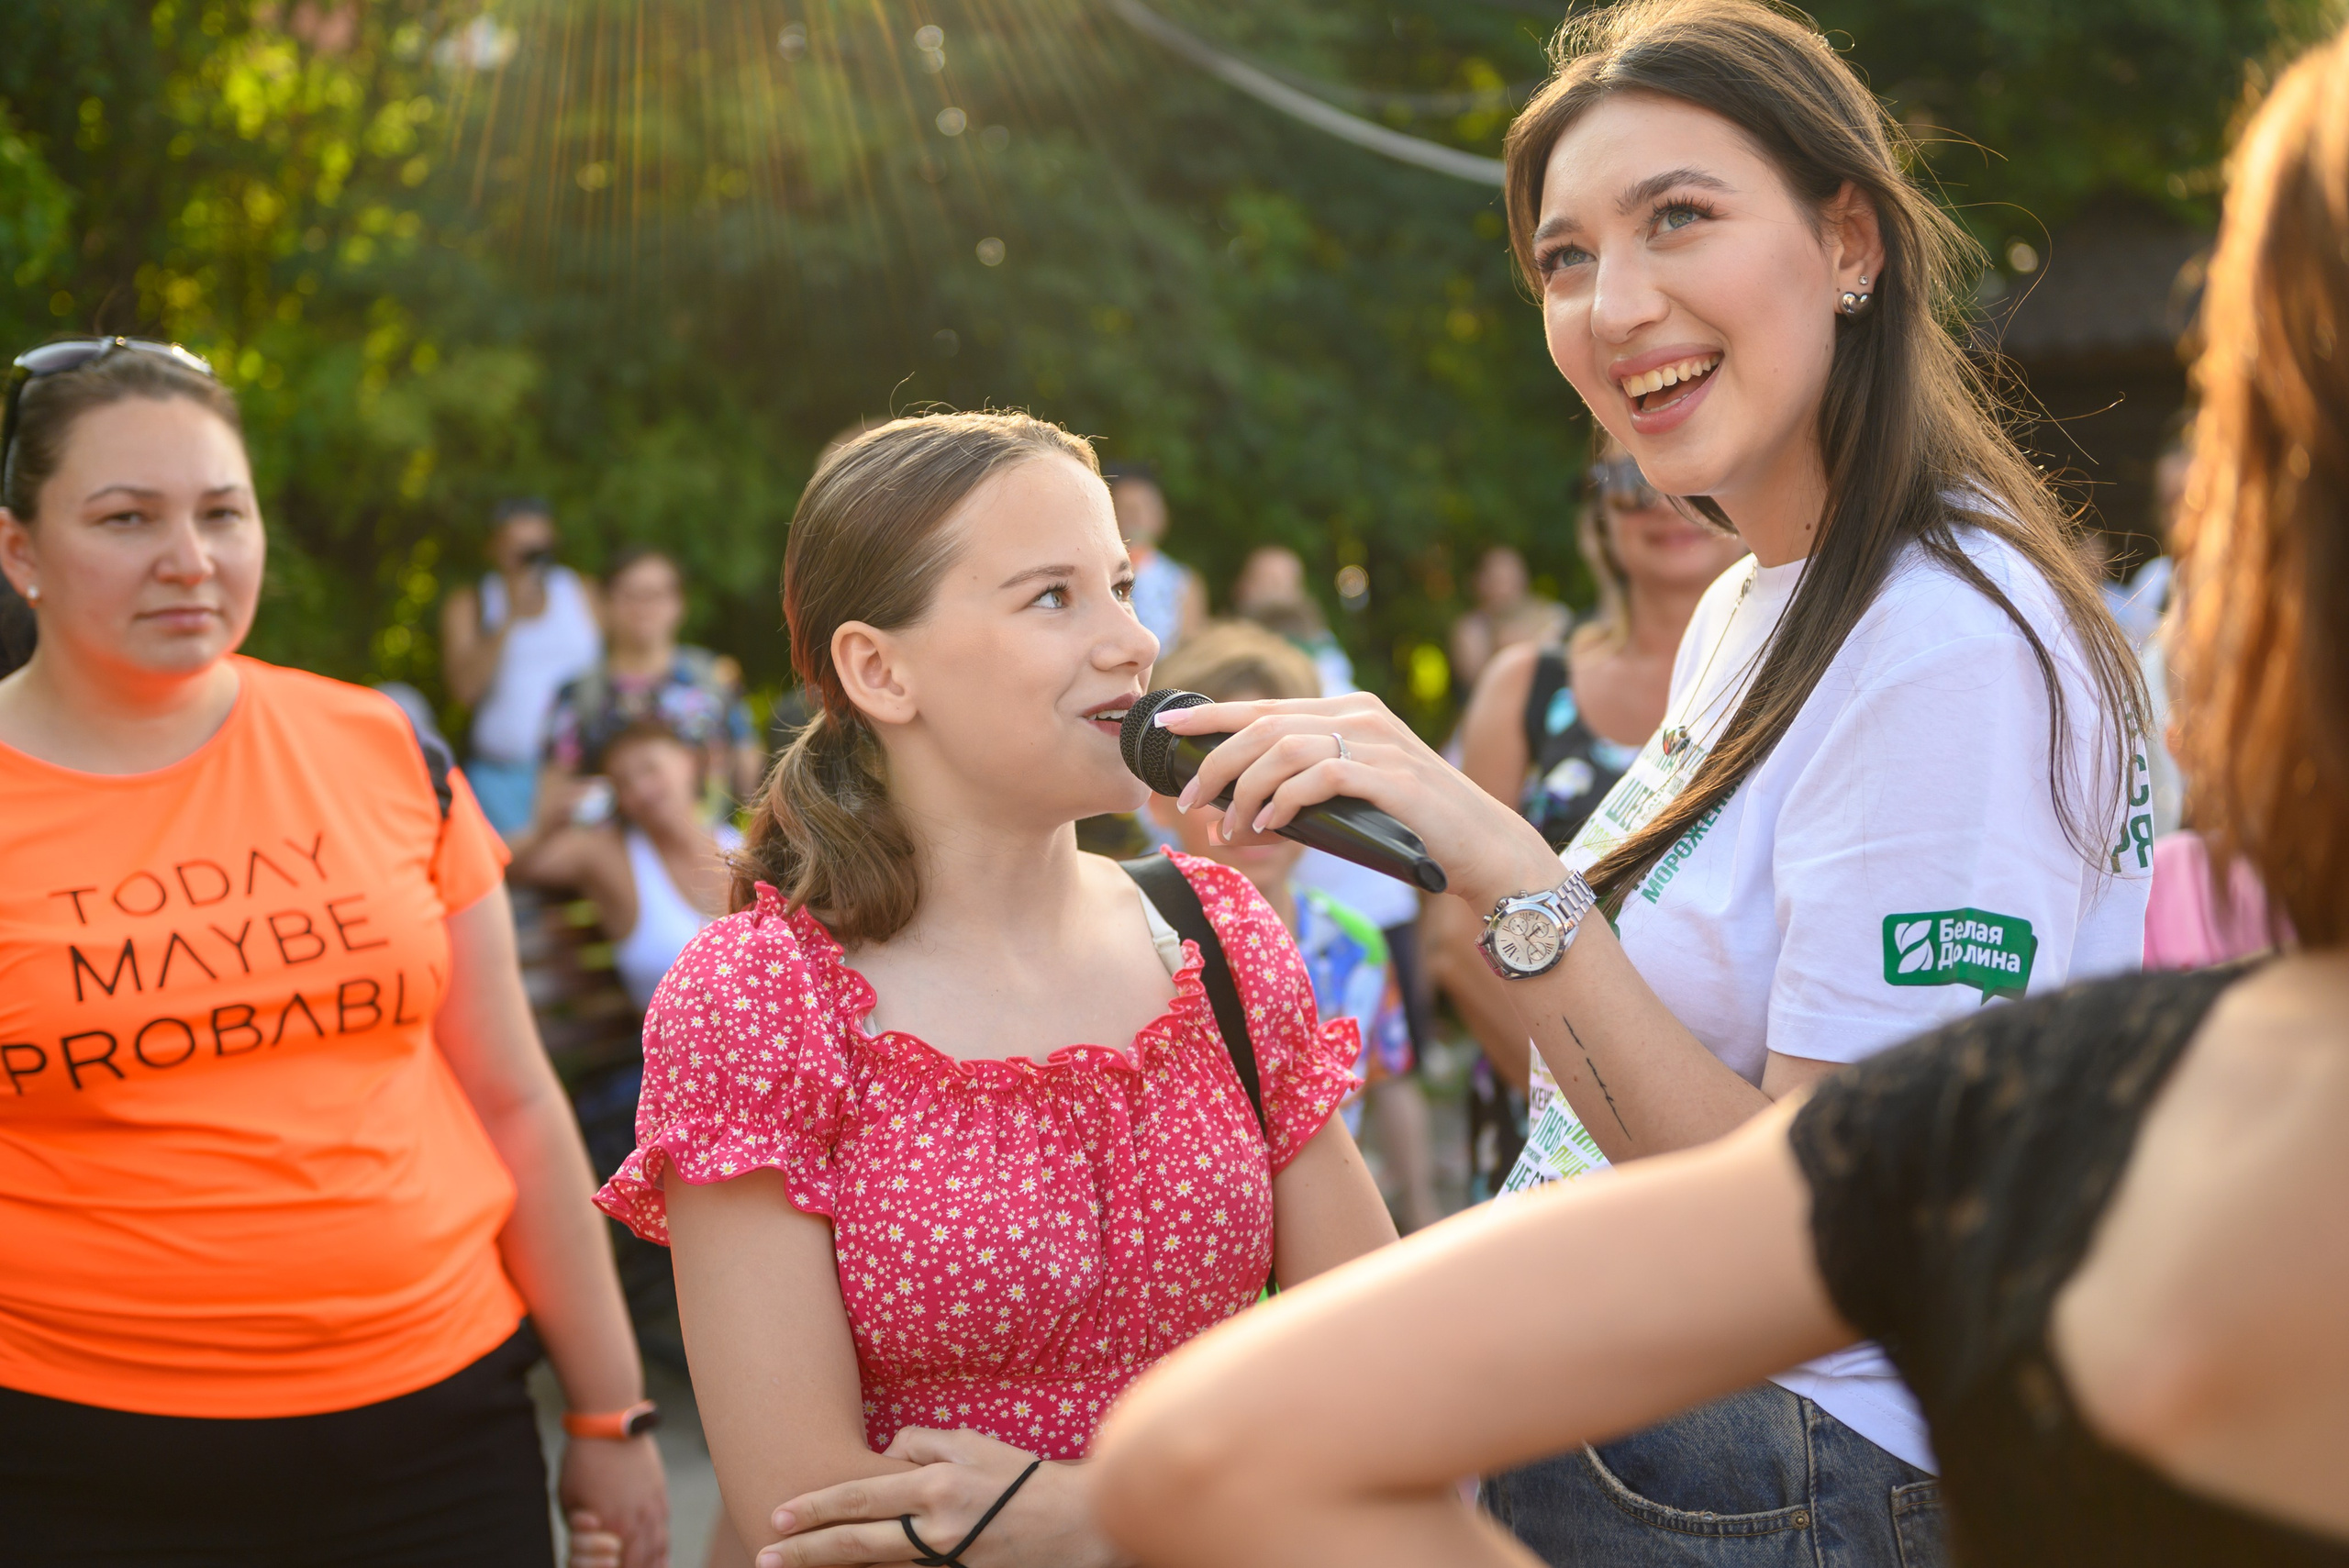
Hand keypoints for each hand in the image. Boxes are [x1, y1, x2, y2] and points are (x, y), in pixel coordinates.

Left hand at [559, 1436, 670, 1567]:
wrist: (610, 1421)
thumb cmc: (583, 1460)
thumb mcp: (569, 1500)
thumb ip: (580, 1529)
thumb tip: (588, 1543)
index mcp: (614, 1526)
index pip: (619, 1566)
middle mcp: (638, 1521)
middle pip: (642, 1563)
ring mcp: (653, 1507)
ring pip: (658, 1550)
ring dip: (653, 1567)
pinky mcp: (660, 1494)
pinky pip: (664, 1531)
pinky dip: (662, 1549)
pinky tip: (661, 1559)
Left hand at [757, 1428, 1126, 1567]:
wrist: (1083, 1523)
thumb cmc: (1025, 1477)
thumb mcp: (974, 1444)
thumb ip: (923, 1444)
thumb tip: (885, 1454)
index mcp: (936, 1486)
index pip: (859, 1498)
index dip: (814, 1508)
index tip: (779, 1516)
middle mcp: (937, 1529)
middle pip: (856, 1543)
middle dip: (805, 1553)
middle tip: (764, 1557)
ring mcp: (949, 1563)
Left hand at [1158, 693, 1562, 910]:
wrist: (1483, 848)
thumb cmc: (1412, 828)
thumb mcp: (1353, 795)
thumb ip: (1307, 785)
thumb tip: (1241, 805)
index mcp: (1349, 711)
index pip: (1265, 705)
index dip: (1210, 716)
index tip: (1167, 730)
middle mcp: (1361, 716)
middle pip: (1264, 723)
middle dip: (1215, 760)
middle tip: (1188, 797)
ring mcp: (1379, 744)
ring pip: (1284, 748)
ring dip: (1244, 789)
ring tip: (1228, 826)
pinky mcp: (1392, 777)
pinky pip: (1320, 778)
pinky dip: (1284, 801)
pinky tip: (1270, 825)